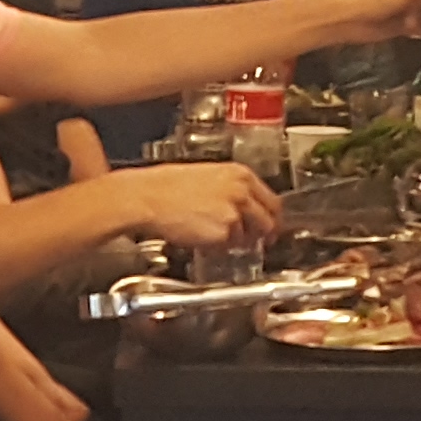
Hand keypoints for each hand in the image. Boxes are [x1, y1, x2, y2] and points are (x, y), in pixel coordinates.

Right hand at [115, 160, 286, 256]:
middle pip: (269, 221)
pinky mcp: (223, 233)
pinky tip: (202, 236)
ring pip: (249, 236)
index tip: (271, 224)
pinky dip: (219, 246)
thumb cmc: (166, 186)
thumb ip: (231, 189)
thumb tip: (244, 206)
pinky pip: (229, 246)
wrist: (147, 197)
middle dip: (264, 233)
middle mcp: (241, 192)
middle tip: (256, 240)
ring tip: (213, 233)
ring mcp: (234, 213)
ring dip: (237, 240)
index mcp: (240, 174)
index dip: (272, 216)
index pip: (272, 200)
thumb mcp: (207, 176)